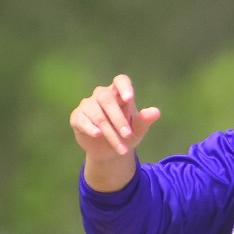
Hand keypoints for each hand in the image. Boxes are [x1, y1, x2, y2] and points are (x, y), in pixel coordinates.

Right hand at [71, 74, 160, 190]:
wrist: (109, 152)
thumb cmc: (125, 135)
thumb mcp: (137, 130)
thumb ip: (144, 120)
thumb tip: (156, 112)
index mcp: (118, 94)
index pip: (120, 80)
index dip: (124, 87)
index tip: (130, 99)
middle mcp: (101, 95)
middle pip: (107, 100)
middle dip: (118, 119)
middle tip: (127, 135)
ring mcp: (87, 105)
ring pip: (97, 115)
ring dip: (110, 132)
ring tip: (120, 148)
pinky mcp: (77, 117)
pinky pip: (82, 120)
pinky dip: (90, 128)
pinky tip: (98, 135)